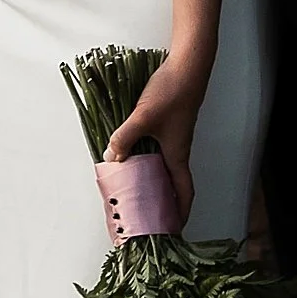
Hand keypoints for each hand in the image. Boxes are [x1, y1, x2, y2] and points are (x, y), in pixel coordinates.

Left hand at [103, 61, 207, 224]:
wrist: (186, 67)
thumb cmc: (171, 94)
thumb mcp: (143, 117)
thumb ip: (125, 137)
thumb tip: (110, 158)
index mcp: (177, 155)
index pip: (183, 193)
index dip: (181, 213)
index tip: (174, 230)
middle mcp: (177, 151)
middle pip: (173, 185)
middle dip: (164, 203)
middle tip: (148, 217)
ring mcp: (173, 138)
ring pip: (164, 168)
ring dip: (153, 182)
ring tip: (136, 193)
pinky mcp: (167, 126)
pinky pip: (157, 152)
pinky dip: (147, 162)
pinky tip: (131, 159)